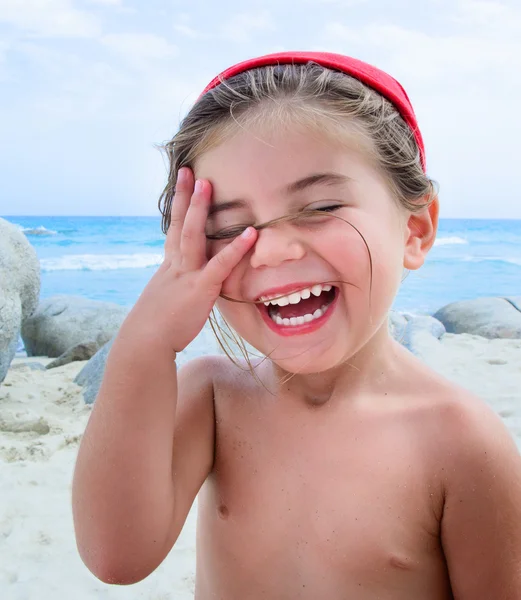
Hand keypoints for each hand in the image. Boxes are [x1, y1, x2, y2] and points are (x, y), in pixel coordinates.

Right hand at [123, 167, 256, 351]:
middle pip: (179, 225)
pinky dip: (235, 248)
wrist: (145, 343)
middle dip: (186, 198)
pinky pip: (219, 265)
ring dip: (200, 210)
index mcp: (169, 268)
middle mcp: (175, 266)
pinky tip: (250, 234)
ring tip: (208, 185)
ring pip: (191, 236)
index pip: (173, 230)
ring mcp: (186, 275)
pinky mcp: (200, 289)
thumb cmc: (155, 327)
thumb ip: (178, 286)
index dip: (178, 206)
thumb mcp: (165, 300)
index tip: (182, 183)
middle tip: (192, 172)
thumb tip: (184, 284)